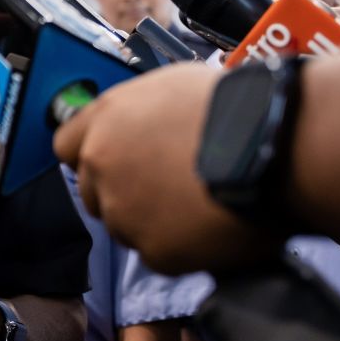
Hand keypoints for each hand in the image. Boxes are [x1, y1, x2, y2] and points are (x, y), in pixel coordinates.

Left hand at [53, 63, 281, 273]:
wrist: (274, 147)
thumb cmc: (236, 107)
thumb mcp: (173, 86)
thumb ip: (138, 111)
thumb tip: (138, 123)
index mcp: (104, 119)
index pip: (65, 146)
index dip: (90, 155)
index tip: (113, 163)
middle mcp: (102, 163)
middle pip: (92, 192)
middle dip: (122, 193)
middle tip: (166, 188)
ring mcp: (124, 210)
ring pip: (124, 227)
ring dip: (151, 222)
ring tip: (198, 204)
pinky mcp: (153, 250)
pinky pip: (160, 255)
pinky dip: (182, 248)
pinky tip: (211, 225)